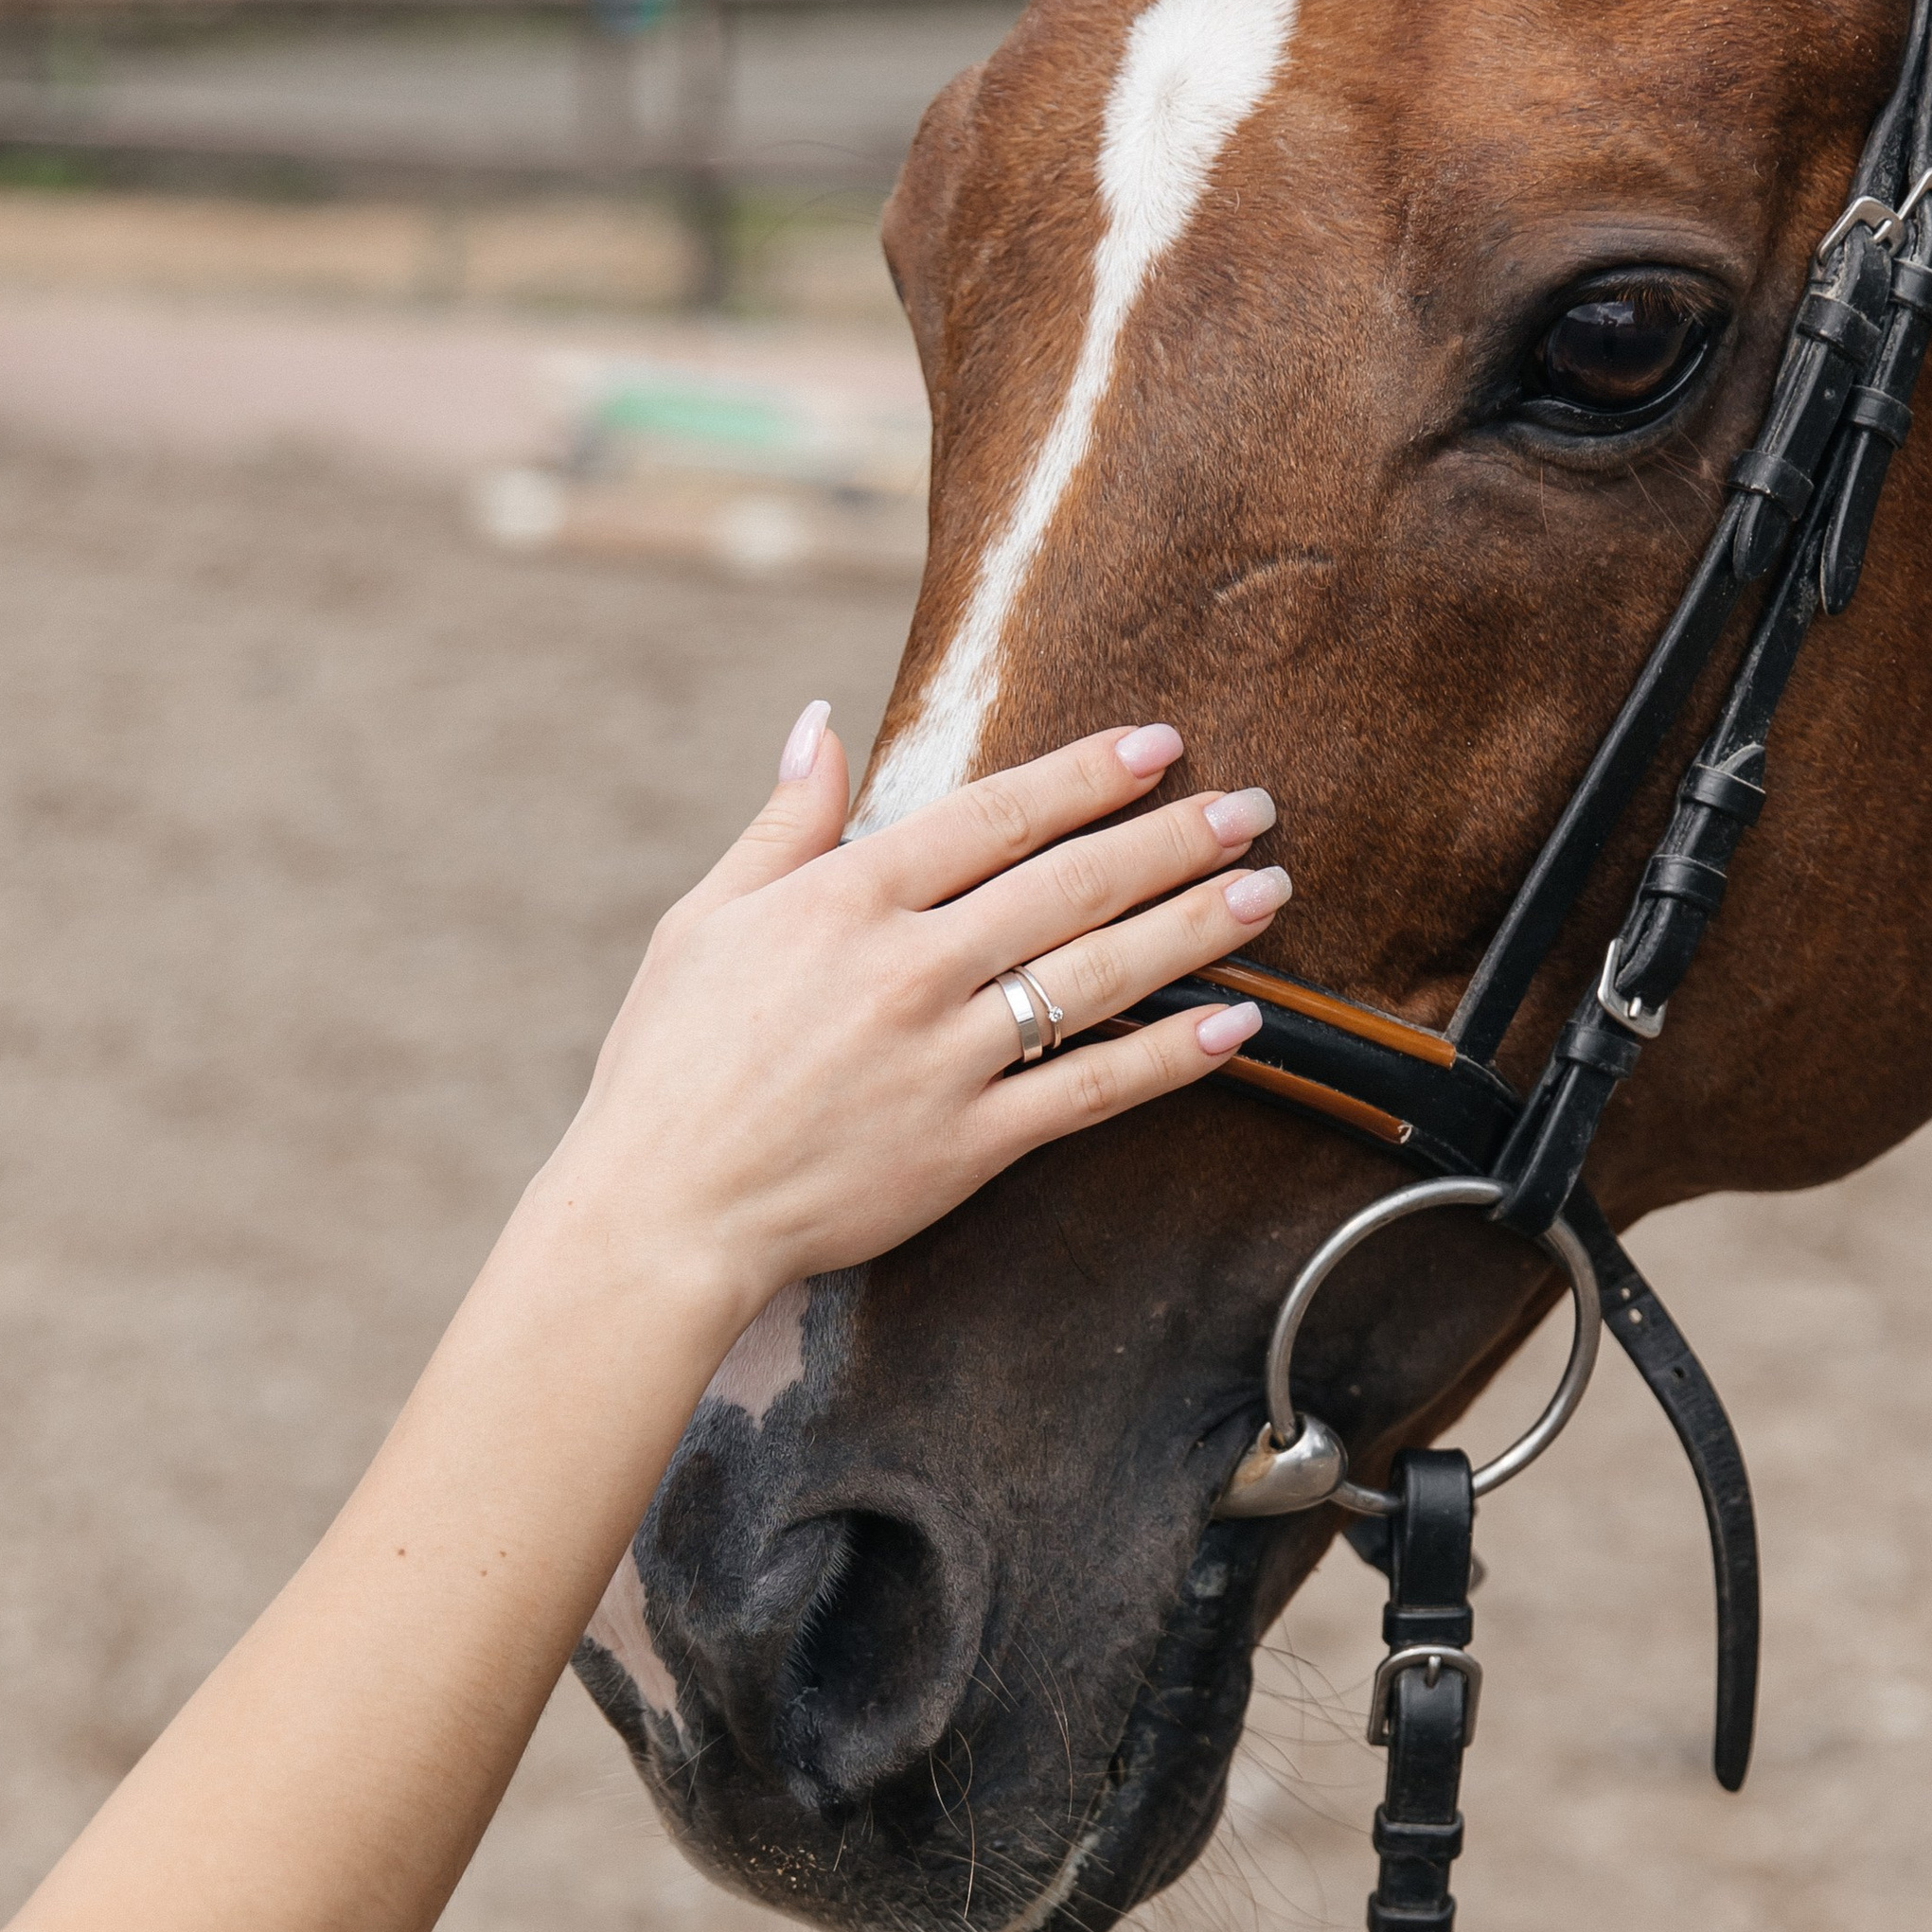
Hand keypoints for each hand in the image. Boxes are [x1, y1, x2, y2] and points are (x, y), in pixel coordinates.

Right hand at [537, 708, 1285, 1330]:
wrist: (662, 1211)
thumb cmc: (668, 1065)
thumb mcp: (702, 919)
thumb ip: (784, 820)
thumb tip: (821, 720)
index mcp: (848, 899)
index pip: (996, 815)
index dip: (1088, 775)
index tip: (1160, 744)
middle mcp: (911, 967)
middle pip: (1072, 884)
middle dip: (1174, 839)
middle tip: (1255, 809)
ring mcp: (948, 1057)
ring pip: (1100, 975)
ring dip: (1196, 927)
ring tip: (1269, 890)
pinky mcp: (969, 1144)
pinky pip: (1092, 1091)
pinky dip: (1170, 1056)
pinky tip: (1239, 1024)